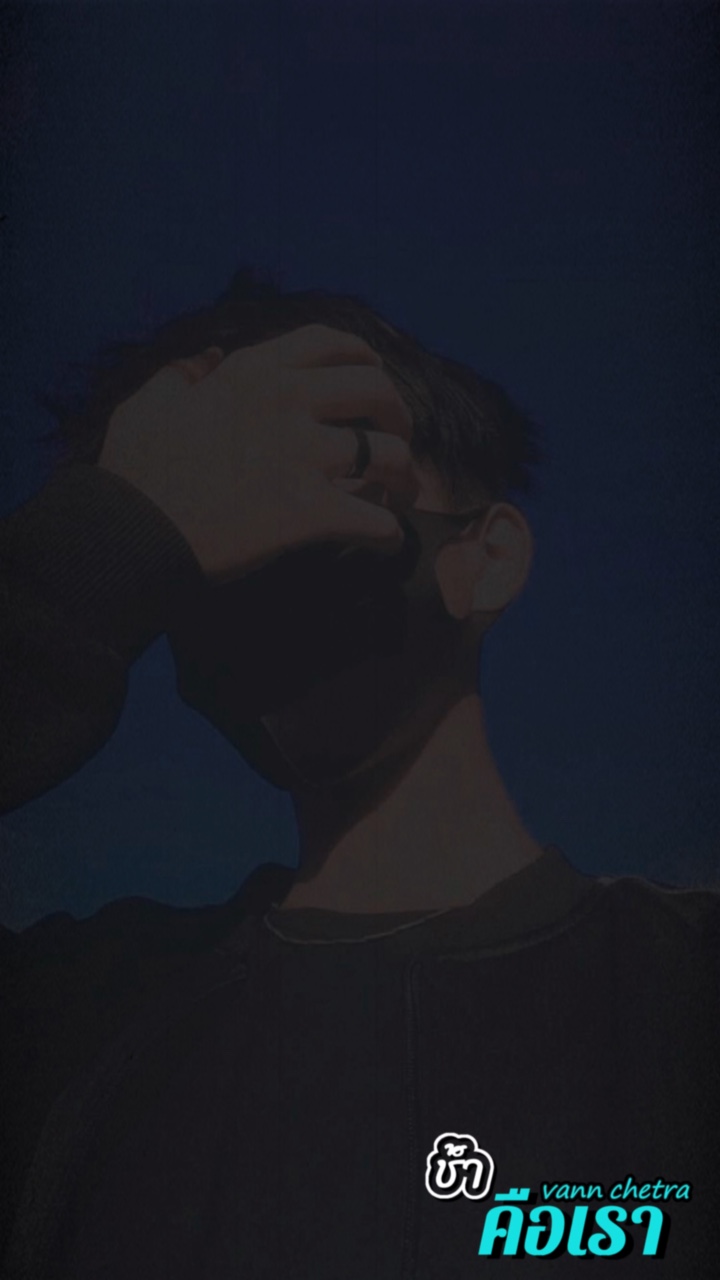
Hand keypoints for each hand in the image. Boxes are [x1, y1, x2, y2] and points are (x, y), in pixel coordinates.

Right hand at [99, 324, 417, 581]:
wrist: (131, 532)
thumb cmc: (135, 470)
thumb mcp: (150, 401)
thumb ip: (186, 374)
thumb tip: (211, 358)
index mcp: (253, 372)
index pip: (328, 342)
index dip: (362, 354)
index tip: (373, 374)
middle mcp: (288, 402)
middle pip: (376, 389)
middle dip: (398, 414)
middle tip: (395, 439)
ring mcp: (304, 456)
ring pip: (389, 455)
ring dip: (403, 476)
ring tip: (400, 495)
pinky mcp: (311, 512)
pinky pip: (376, 520)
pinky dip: (388, 533)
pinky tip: (385, 540)